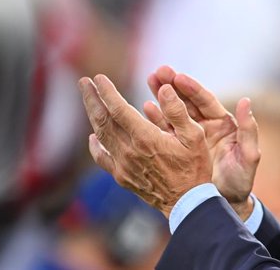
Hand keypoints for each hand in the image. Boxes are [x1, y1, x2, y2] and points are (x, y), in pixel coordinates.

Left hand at [79, 74, 211, 217]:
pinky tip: (93, 136)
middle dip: (92, 98)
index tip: (98, 78)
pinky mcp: (122, 176)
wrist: (187, 202)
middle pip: (103, 120)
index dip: (107, 92)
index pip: (119, 109)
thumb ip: (177, 111)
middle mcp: (129, 151)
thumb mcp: (195, 136)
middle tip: (84, 82)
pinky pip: (102, 157)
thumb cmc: (195, 167)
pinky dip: (95, 144)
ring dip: (92, 115)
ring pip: (101, 136)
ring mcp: (123, 165)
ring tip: (88, 99)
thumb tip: (164, 89)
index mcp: (146, 138)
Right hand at [145, 66, 260, 219]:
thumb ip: (248, 130)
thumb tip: (246, 102)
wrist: (226, 203)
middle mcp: (205, 125)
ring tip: (149, 79)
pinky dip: (155, 118)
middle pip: (187, 100)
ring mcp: (190, 136)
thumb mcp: (249, 156)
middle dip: (173, 85)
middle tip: (158, 71)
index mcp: (223, 123)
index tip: (178, 77)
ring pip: (174, 111)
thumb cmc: (241, 180)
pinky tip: (144, 108)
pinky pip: (165, 130)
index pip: (206, 101)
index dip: (192, 88)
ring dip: (162, 95)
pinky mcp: (178, 147)